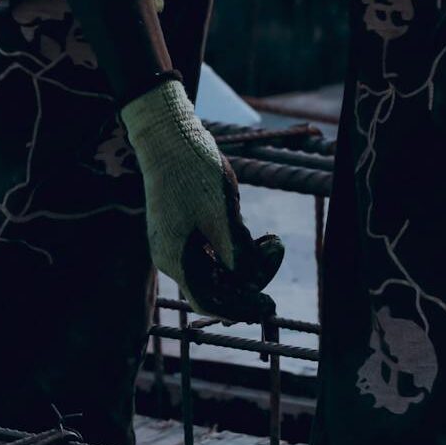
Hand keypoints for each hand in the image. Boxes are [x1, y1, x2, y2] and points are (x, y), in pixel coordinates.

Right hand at [120, 80, 283, 320]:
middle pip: (214, 286)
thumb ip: (238, 254)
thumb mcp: (224, 214)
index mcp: (176, 260)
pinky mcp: (180, 227)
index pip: (210, 303)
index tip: (269, 306)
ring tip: (273, 241)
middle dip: (250, 278)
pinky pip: (208, 251)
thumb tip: (250, 284)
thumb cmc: (194, 173)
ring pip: (213, 268)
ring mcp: (173, 242)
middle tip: (277, 253)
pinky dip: (232, 247)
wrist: (168, 135)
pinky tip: (254, 235)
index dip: (242, 309)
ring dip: (245, 260)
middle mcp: (170, 257)